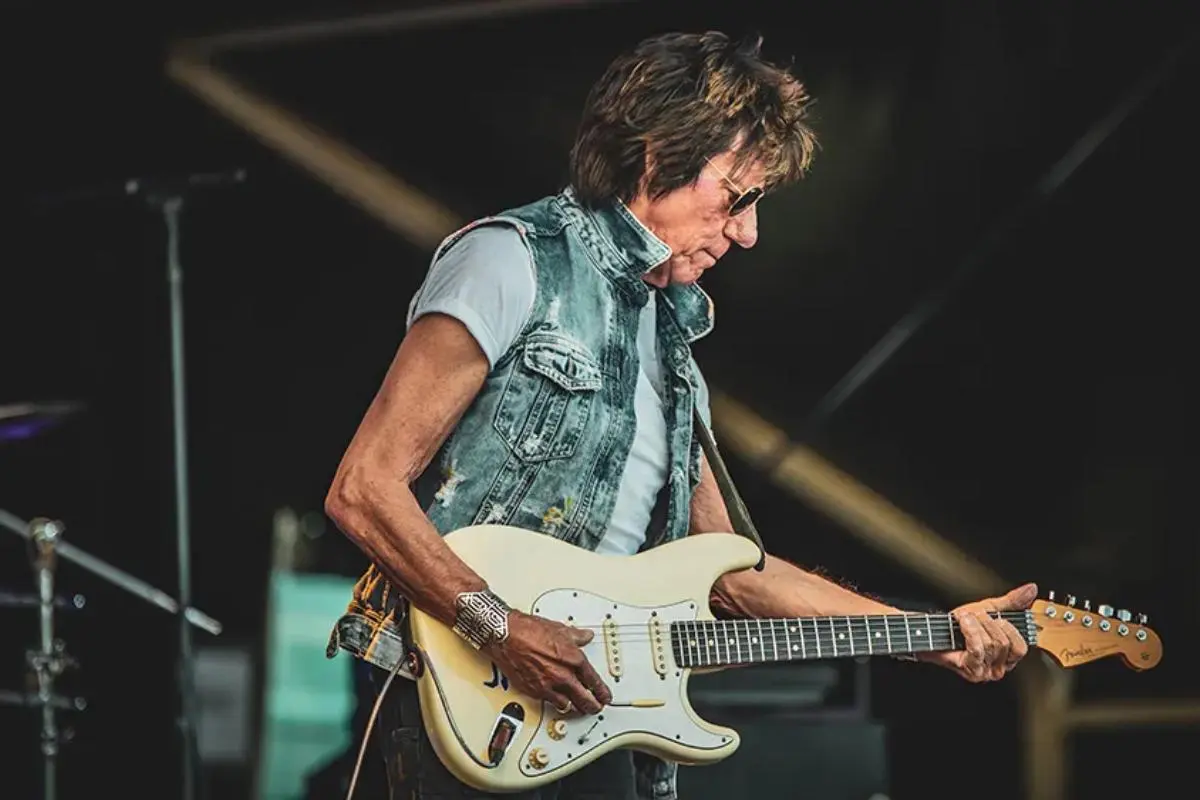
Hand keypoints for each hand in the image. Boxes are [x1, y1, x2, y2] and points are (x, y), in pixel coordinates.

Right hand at [485, 611, 611, 714]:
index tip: (605, 696)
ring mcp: (548, 685)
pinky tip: (556, 701)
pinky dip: (555, 702)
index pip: (594, 682)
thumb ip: (576, 636)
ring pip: (567, 705)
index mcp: (574, 660)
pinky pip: (549, 702)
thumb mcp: (560, 629)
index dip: (602, 692)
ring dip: (574, 706)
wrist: (506, 636)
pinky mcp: (533, 691)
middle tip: (596, 708)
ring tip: (577, 707)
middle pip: (584, 699)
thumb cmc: (529, 630)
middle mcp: (563, 676)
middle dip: (593, 706)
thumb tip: (585, 636)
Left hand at [928, 583, 1037, 681]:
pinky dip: (970, 631)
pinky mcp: (972, 670)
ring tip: (965, 620)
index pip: (1020, 647)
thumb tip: (1031, 589)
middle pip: (1003, 643)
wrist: (936, 630)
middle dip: (987, 623)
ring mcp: (986, 672)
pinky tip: (963, 623)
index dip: (1008, 628)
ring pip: (990, 644)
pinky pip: (977, 649)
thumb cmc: (960, 624)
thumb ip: (1012, 602)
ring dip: (975, 625)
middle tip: (975, 616)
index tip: (995, 617)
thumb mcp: (989, 609)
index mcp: (1008, 656)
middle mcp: (999, 667)